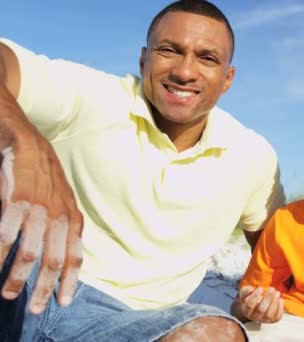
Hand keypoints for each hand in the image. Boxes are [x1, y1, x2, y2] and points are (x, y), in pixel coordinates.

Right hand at [0, 129, 82, 313]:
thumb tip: (65, 259)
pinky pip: (5, 236)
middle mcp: (59, 216)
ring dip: (17, 278)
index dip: (69, 282)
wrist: (27, 143)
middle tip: (36, 310)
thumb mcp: (64, 202)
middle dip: (44, 289)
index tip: (63, 303)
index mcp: (73, 218)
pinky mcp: (16, 202)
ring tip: (8, 294)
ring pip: (29, 254)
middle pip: (53, 261)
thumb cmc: (45, 177)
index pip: (75, 256)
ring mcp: (38, 210)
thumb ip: (65, 228)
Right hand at [238, 285, 283, 322]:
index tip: (260, 288)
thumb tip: (250, 289)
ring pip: (269, 314)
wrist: (257, 305)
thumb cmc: (251, 298)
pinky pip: (277, 317)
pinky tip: (280, 299)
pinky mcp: (273, 320)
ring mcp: (264, 320)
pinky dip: (280, 308)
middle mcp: (254, 317)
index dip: (255, 296)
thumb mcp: (245, 292)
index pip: (250, 305)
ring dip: (274, 302)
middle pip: (261, 310)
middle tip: (272, 288)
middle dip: (267, 298)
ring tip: (277, 293)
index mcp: (246, 310)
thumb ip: (246, 290)